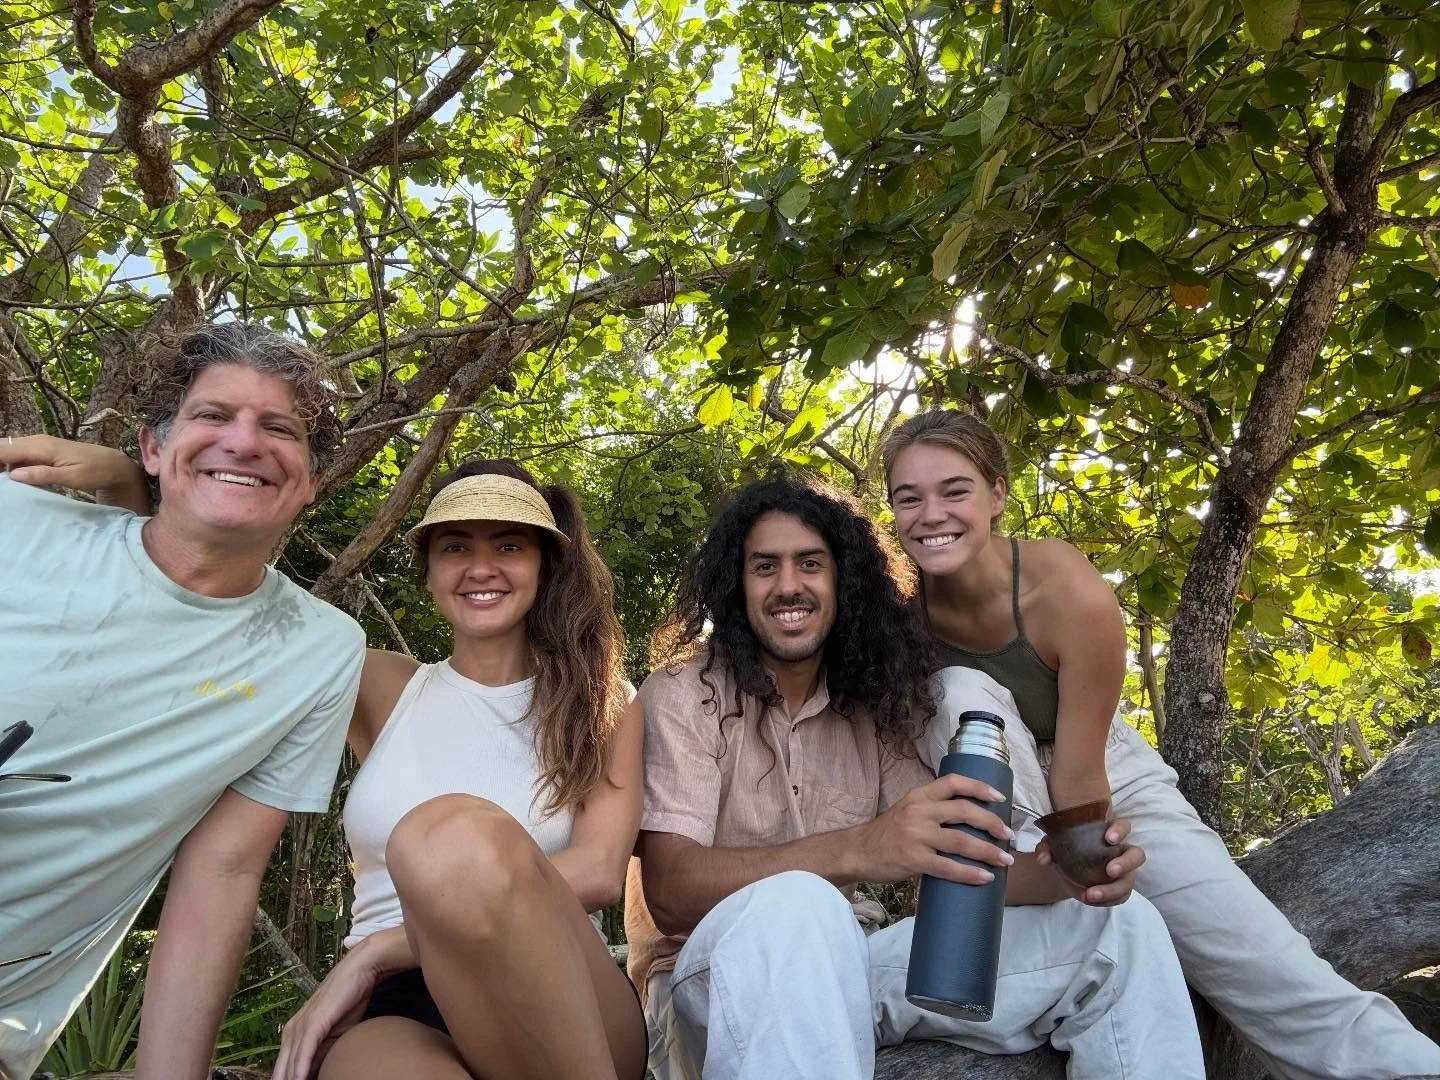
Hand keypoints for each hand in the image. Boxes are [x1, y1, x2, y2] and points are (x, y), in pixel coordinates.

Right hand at [0, 434, 150, 511]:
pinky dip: (9, 461)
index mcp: (42, 447)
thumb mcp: (72, 478)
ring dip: (1, 461)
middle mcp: (37, 441)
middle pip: (3, 446)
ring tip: (2, 480)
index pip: (4, 449)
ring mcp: (39, 444)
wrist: (114, 464)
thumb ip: (43, 475)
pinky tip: (9, 475)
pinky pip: (18, 452)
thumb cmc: (96, 472)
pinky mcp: (43, 449)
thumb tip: (13, 474)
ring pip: (9, 448)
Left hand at [271, 948, 382, 1079]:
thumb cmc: (349, 1001)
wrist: (360, 970)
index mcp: (294, 1035)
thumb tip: (316, 1074)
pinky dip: (299, 1070)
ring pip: (288, 1066)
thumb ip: (323, 1055)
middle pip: (280, 1072)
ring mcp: (300, 1026)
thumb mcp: (335, 1036)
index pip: (283, 1070)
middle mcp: (291, 1031)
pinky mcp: (313, 1022)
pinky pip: (303, 1053)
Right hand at [858, 773, 1014, 885]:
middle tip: (1009, 835)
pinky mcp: (914, 859)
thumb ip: (933, 808)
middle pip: (965, 811)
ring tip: (1005, 860)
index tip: (1000, 798)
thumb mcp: (907, 809)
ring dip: (988, 851)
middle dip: (992, 824)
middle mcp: (919, 811)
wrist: (858, 852)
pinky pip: (948, 867)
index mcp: (919, 795)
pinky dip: (970, 873)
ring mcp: (916, 835)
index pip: (954, 783)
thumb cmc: (887, 833)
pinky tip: (985, 878)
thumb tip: (971, 817)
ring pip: (961, 840)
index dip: (980, 787)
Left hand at [1035, 815, 1143, 906]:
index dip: (1120, 831)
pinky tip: (1090, 900)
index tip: (1109, 838)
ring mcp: (1124, 872)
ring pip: (1130, 881)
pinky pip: (1121, 897)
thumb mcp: (1053, 844)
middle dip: (1126, 863)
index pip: (1123, 826)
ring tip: (1090, 894)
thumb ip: (1047, 847)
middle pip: (1137, 855)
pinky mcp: (1120, 888)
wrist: (1066, 868)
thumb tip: (1043, 859)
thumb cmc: (1066, 848)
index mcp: (1109, 832)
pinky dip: (1107, 901)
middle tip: (1110, 871)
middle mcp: (1121, 852)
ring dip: (1112, 890)